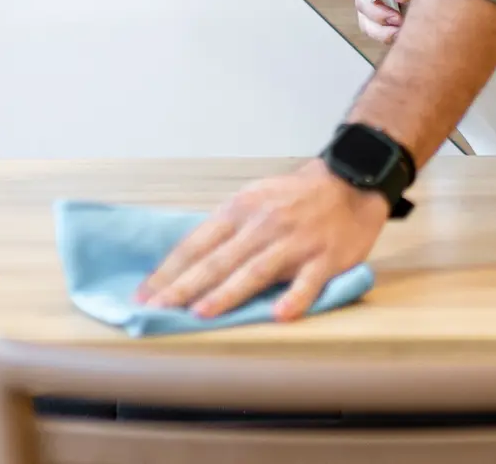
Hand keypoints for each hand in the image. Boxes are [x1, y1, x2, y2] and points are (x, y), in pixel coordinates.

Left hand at [135, 160, 389, 320]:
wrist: (351, 180)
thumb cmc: (296, 196)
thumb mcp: (254, 199)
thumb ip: (225, 229)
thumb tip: (185, 263)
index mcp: (241, 209)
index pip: (196, 243)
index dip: (168, 271)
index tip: (144, 295)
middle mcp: (264, 224)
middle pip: (218, 260)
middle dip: (184, 287)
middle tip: (157, 310)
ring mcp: (295, 242)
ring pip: (255, 270)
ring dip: (227, 293)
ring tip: (201, 313)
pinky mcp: (326, 257)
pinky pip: (308, 281)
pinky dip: (294, 297)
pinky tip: (279, 314)